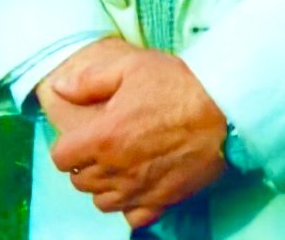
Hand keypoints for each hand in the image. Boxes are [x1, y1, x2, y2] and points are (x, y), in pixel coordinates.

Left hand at [47, 45, 228, 227]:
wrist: (224, 108)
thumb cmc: (176, 84)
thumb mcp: (129, 67)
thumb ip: (89, 80)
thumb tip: (60, 88)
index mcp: (103, 137)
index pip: (61, 157)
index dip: (66, 145)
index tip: (80, 136)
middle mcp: (117, 169)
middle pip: (80, 181)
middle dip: (83, 164)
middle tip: (99, 146)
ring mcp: (141, 188)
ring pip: (103, 202)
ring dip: (104, 186)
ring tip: (117, 166)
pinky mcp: (164, 199)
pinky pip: (134, 217)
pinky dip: (131, 205)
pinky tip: (138, 185)